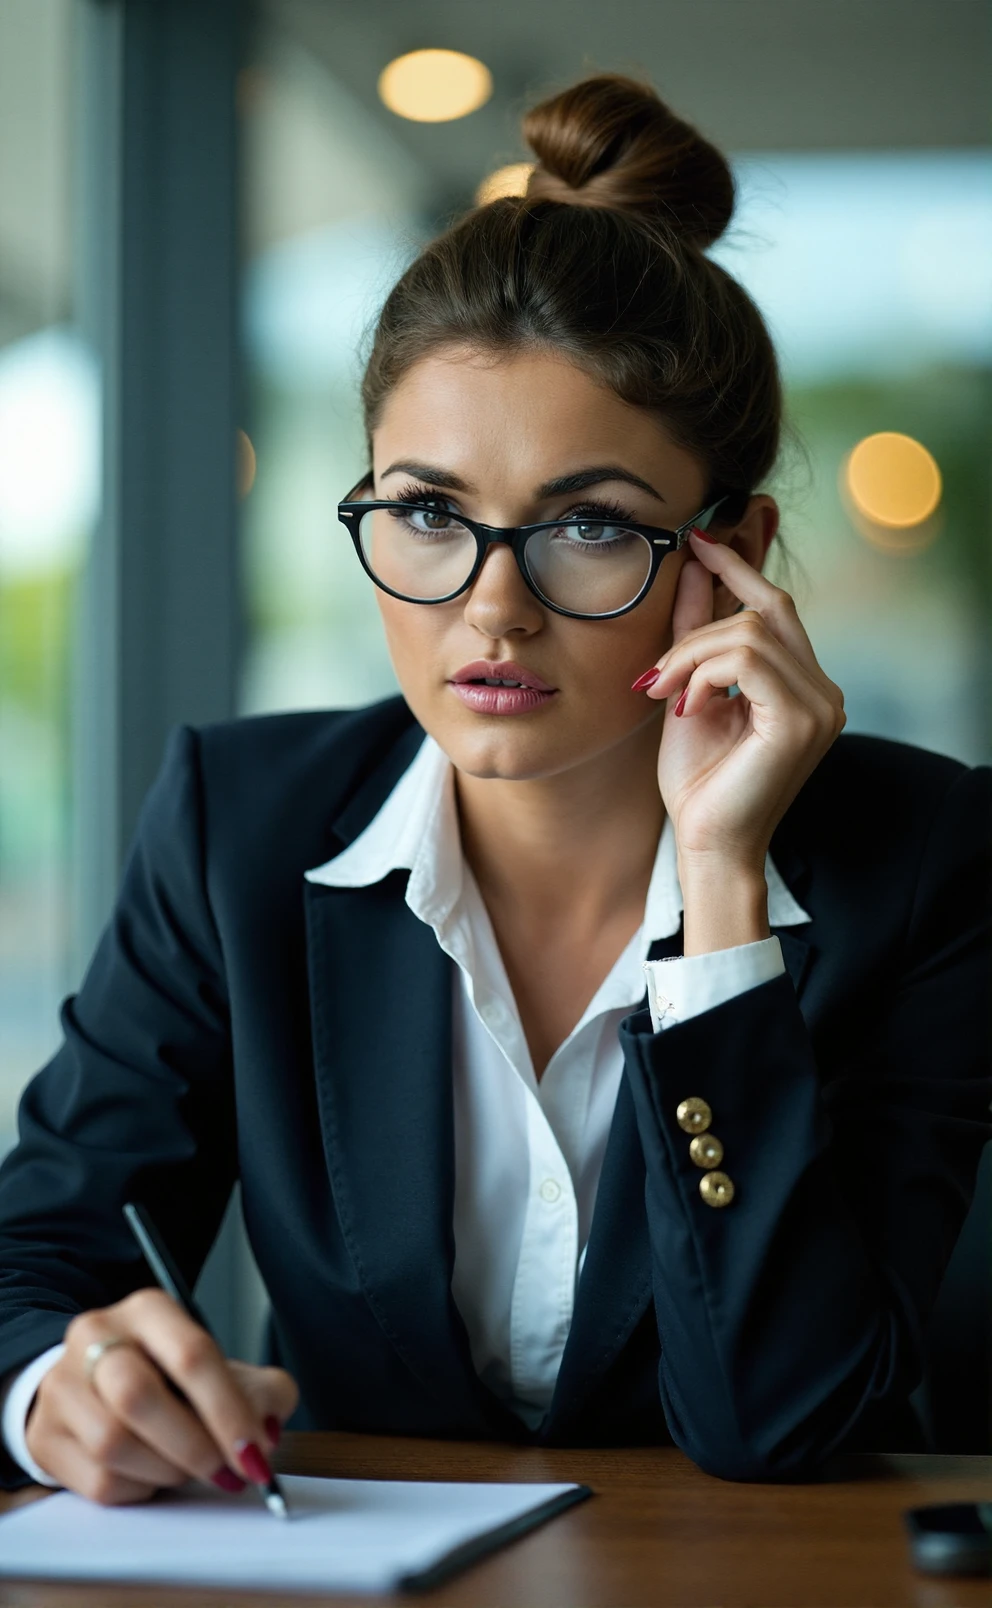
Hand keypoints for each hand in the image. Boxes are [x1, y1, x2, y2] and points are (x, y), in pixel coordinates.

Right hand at [25, 1290, 298, 1505]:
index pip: (191, 1354)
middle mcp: (96, 1336)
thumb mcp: (220, 1369)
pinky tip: (151, 1476)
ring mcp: (63, 1385)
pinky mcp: (46, 1436)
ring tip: (188, 1470)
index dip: (227, 1410)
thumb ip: (260, 1391)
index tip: (254, 1453)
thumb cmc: (168, 1377)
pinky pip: (97, 1481)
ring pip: (113, 1444)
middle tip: (226, 1472)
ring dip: (166, 1471)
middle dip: (194, 1446)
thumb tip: (266, 1430)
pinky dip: (138, 1490)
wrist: (94, 1384)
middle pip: (139, 1396)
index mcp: (148, 1310)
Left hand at [638, 529, 845, 870]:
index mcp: (803, 685)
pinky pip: (747, 659)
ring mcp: (822, 705)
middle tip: (655, 676)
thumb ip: (696, 636)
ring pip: (749, 632)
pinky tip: (688, 707)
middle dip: (697, 632)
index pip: (777, 606)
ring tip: (665, 695)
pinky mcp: (803, 719)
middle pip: (762, 613)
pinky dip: (705, 674)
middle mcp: (824, 691)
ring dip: (691, 657)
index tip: (698, 540)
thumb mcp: (690, 693)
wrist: (706, 846)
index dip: (739, 567)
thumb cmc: (699, 784)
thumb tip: (692, 569)